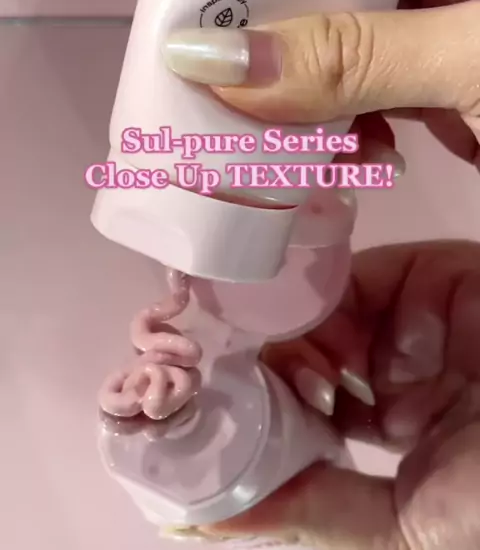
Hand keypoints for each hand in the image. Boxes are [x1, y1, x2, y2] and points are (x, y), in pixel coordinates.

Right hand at [164, 0, 479, 168]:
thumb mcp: (472, 60)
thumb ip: (357, 57)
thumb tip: (214, 60)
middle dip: (290, 5)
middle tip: (215, 25)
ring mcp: (460, 30)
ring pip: (360, 34)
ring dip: (309, 79)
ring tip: (245, 104)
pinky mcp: (455, 90)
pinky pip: (381, 91)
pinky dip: (349, 124)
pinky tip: (319, 154)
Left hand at [202, 241, 479, 549]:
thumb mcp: (410, 528)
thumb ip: (315, 512)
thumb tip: (202, 518)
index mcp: (395, 443)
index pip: (302, 424)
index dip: (250, 418)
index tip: (195, 418)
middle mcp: (394, 380)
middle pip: (302, 361)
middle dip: (253, 369)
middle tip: (202, 376)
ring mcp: (407, 326)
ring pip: (316, 319)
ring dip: (279, 336)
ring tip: (250, 356)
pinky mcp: (420, 277)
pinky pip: (349, 282)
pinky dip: (313, 299)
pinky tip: (293, 325)